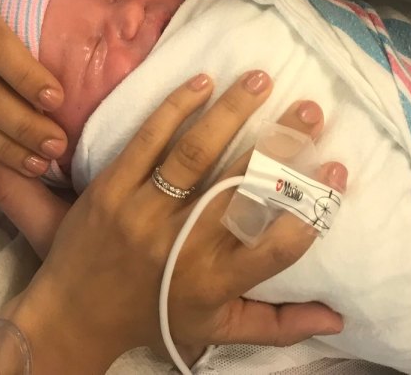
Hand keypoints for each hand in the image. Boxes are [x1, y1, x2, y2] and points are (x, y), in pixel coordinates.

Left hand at [0, 72, 346, 373]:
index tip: (337, 169)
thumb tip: (336, 318)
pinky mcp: (110, 189)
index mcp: (213, 281)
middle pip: (238, 184)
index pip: (273, 247)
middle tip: (311, 109)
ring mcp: (142, 213)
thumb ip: (277, 325)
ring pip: (195, 153)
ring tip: (260, 79)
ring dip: (232, 111)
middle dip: (281, 142)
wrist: (72, 317)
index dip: (309, 208)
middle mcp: (180, 245)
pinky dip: (176, 108)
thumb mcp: (217, 330)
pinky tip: (202, 83)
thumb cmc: (154, 318)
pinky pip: (148, 140)